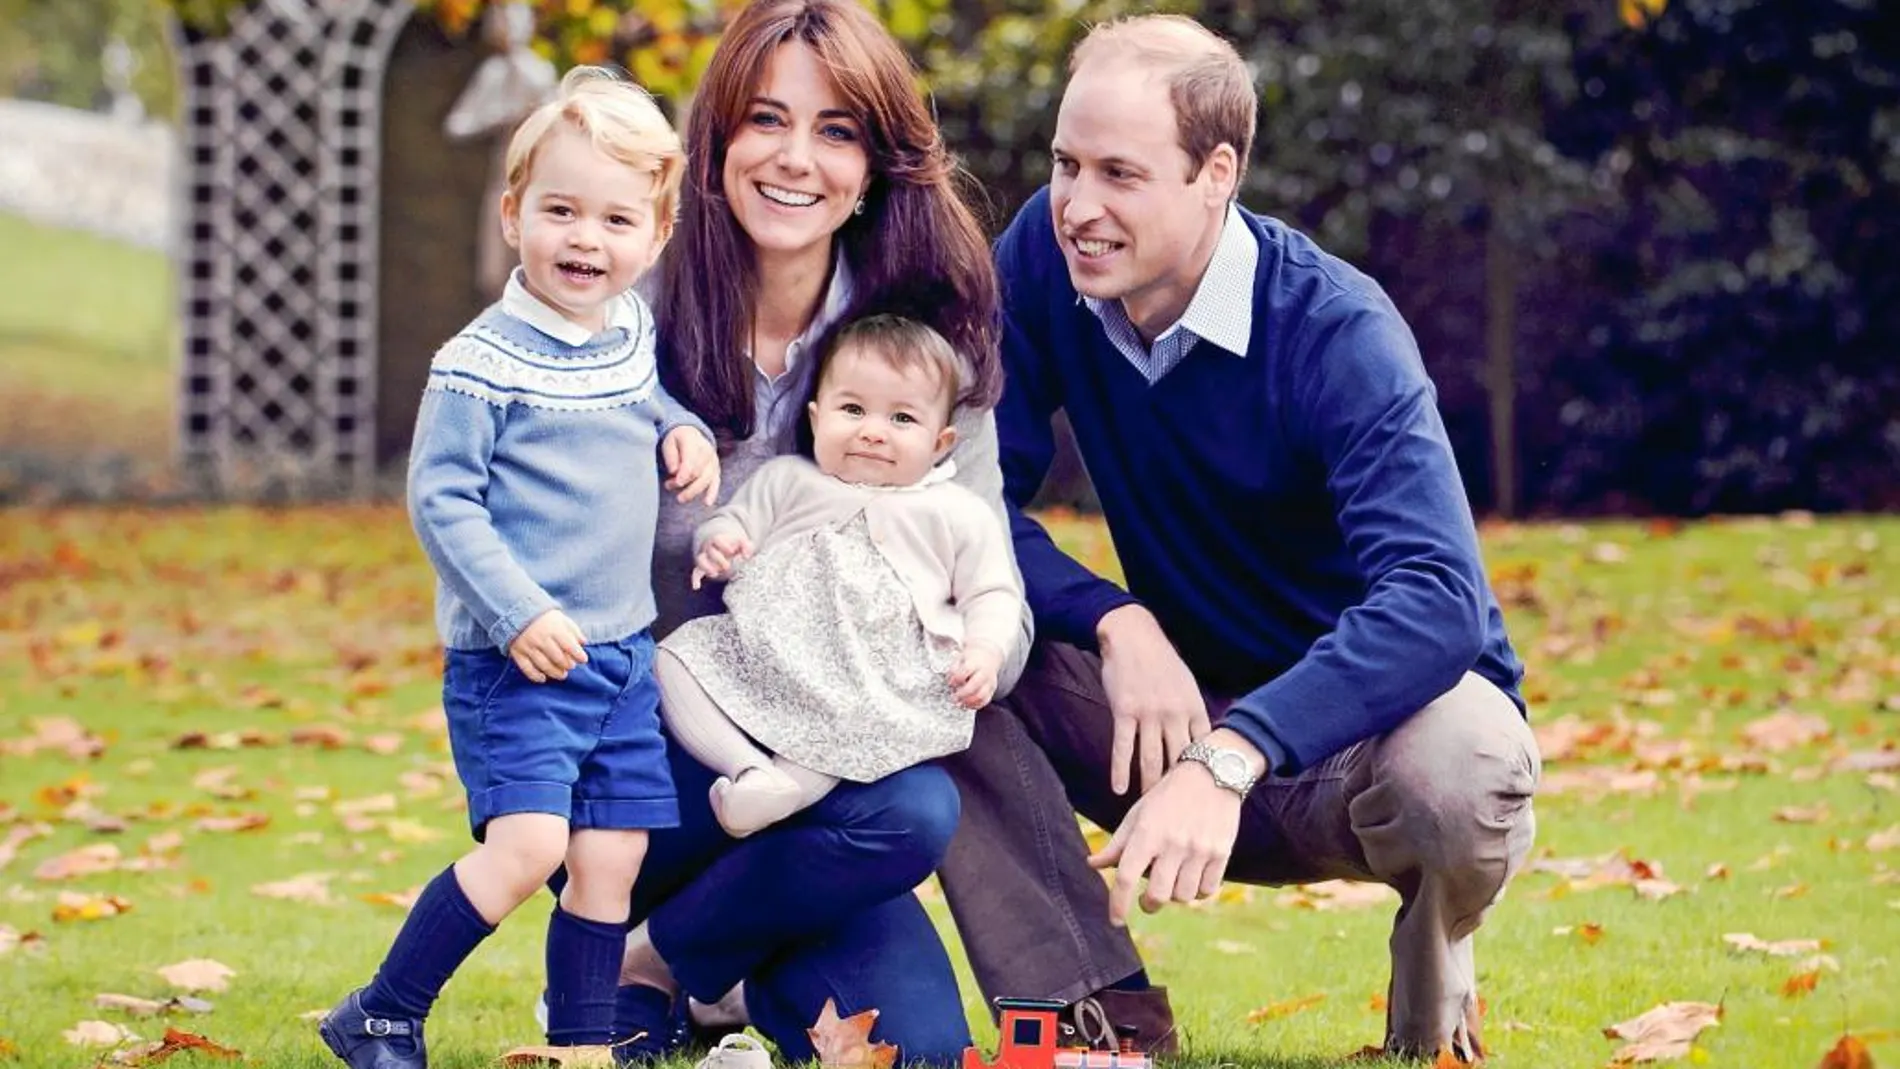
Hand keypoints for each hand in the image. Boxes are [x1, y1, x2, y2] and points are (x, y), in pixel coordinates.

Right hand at [508, 609, 587, 682]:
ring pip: (544, 665)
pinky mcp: (517, 652)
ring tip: (562, 675)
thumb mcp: (561, 618)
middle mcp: (541, 638)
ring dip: (555, 673)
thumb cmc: (544, 617)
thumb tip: (583, 643)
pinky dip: (535, 676)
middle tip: (571, 666)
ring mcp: (528, 646)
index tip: (583, 660)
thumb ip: (573, 630)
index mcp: (553, 629)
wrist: (517, 611)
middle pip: (557, 658)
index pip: (569, 645)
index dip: (578, 655)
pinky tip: (543, 678)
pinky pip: (526, 668)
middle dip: (567, 665)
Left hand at [662, 428, 720, 504]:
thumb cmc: (678, 440)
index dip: (684, 473)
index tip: (677, 482)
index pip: (691, 460)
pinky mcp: (716, 470)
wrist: (692, 434)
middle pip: (698, 472)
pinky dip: (712, 493)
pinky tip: (707, 503)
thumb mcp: (669, 442)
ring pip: (706, 479)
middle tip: (669, 486)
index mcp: (693, 442)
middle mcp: (707, 451)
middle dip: (684, 483)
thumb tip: (674, 471)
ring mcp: (713, 462)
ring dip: (693, 491)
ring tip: (680, 498)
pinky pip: (715, 483)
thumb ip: (671, 456)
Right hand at [690, 531, 753, 589]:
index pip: (716, 539)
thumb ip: (747, 546)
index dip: (723, 545)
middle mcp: (709, 547)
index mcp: (718, 539)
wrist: (725, 546)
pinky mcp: (703, 567)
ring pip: (700, 560)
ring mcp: (706, 557)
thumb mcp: (742, 542)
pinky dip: (695, 579)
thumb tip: (746, 556)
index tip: (732, 551)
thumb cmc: (735, 545)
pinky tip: (696, 587)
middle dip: (718, 559)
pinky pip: (696, 572)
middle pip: (709, 551)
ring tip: (715, 574)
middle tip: (727, 566)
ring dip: (706, 567)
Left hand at [948, 642, 1003, 708]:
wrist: (989, 657)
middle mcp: (984, 673)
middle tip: (953, 698)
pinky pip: (985, 700)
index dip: (956, 678)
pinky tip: (967, 705)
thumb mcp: (960, 658)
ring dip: (969, 702)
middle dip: (962, 694)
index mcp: (975, 663)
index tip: (950, 683)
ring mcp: (989, 682)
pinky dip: (975, 705)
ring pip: (981, 695)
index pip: (966, 671)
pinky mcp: (992, 689)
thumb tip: (950, 682)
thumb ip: (954, 669)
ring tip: (959, 704)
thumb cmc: (972, 659)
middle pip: (975, 685)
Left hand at [1088, 729, 1258, 923]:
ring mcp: (1199, 849)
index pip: (1126, 877)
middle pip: (1158, 896)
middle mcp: (1173, 843)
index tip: (1115, 920)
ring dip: (1174, 896)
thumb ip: (1117, 844)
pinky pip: (1207, 890)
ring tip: (1172, 880)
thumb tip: (1092, 865)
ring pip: (1183, 896)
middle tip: (1147, 901)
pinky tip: (1192, 878)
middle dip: (1148, 904)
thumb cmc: (1168, 796)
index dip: (1117, 903)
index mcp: (1147, 832)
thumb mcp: (1138, 814)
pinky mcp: (1221, 853)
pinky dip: (1197, 891)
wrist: (1212, 774)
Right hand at [1097, 605, 1210, 794]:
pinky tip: (1118, 789)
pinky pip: (1123, 747)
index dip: (1203, 773)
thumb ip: (1192, 713)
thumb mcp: (1186, 684)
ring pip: (1151, 759)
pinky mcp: (1124, 711)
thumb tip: (1201, 742)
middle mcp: (1174, 713)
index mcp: (1193, 707)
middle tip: (1176, 812)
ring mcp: (1149, 713)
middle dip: (1178, 788)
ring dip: (1149, 786)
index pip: (1202, 749)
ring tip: (1148, 809)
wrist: (1133, 636)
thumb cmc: (1161, 662)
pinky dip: (1120, 771)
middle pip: (1178, 760)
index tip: (1203, 796)